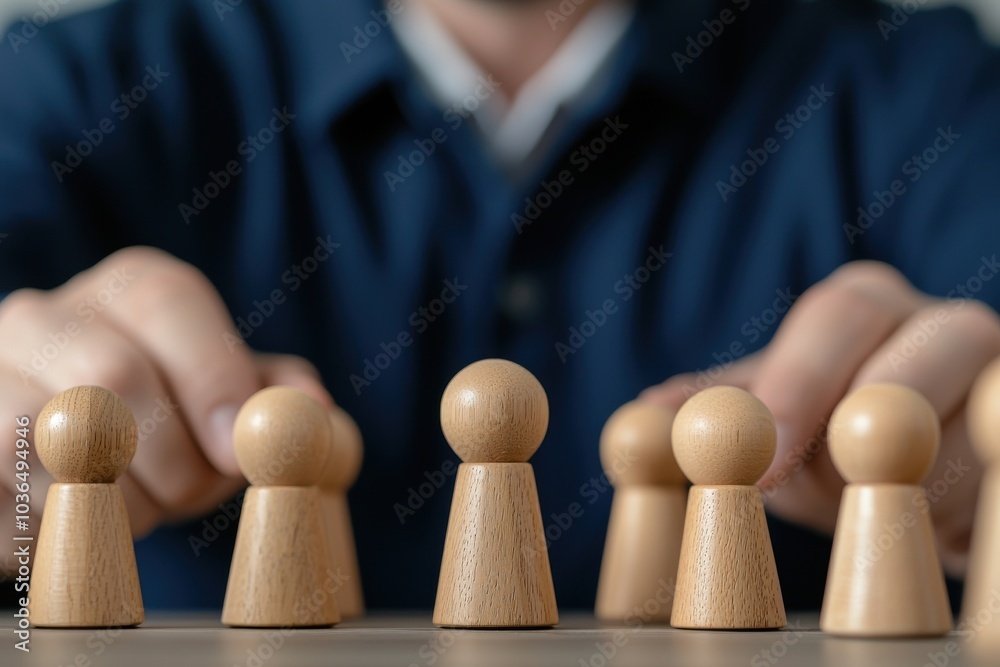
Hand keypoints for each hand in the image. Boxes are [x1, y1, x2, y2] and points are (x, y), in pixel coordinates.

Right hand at [0, 247, 332, 564]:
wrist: (63, 468)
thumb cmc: (164, 428)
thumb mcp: (226, 404)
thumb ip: (273, 396)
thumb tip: (314, 411)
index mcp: (130, 290)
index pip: (166, 301)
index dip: (214, 377)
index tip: (242, 451)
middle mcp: (47, 315)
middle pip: (111, 370)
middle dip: (173, 455)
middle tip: (197, 495)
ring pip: (51, 437)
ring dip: (116, 500)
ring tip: (139, 510)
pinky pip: (4, 489)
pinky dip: (57, 524)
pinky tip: (80, 522)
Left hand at [642, 261, 999, 575]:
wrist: (917, 478)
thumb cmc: (825, 437)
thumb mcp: (769, 420)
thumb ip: (714, 413)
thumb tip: (646, 414)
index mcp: (865, 304)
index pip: (836, 315)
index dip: (798, 384)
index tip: (759, 461)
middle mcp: (945, 324)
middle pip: (935, 344)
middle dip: (874, 424)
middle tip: (829, 491)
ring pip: (974, 431)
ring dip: (915, 493)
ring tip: (875, 509)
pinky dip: (958, 522)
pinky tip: (935, 529)